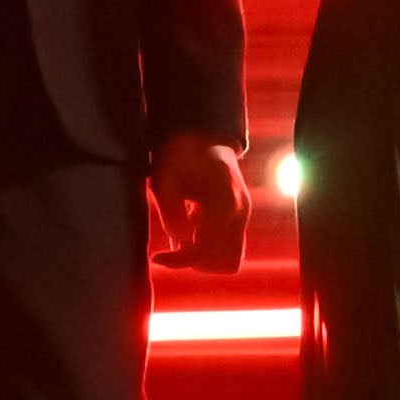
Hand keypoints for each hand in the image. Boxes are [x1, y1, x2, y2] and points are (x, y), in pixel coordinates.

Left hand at [148, 134, 248, 275]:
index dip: (179, 259)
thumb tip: (179, 238)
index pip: (206, 248)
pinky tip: (191, 224)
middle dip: (196, 260)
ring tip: (184, 230)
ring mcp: (243, 216)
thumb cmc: (182, 152)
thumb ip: (170, 209)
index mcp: (226, 200)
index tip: (156, 257)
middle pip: (225, 263)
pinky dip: (207, 246)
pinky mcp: (238, 219)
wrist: (203, 135)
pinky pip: (226, 248)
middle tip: (175, 241)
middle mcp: (241, 212)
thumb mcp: (166, 176)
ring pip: (229, 260)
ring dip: (203, 255)